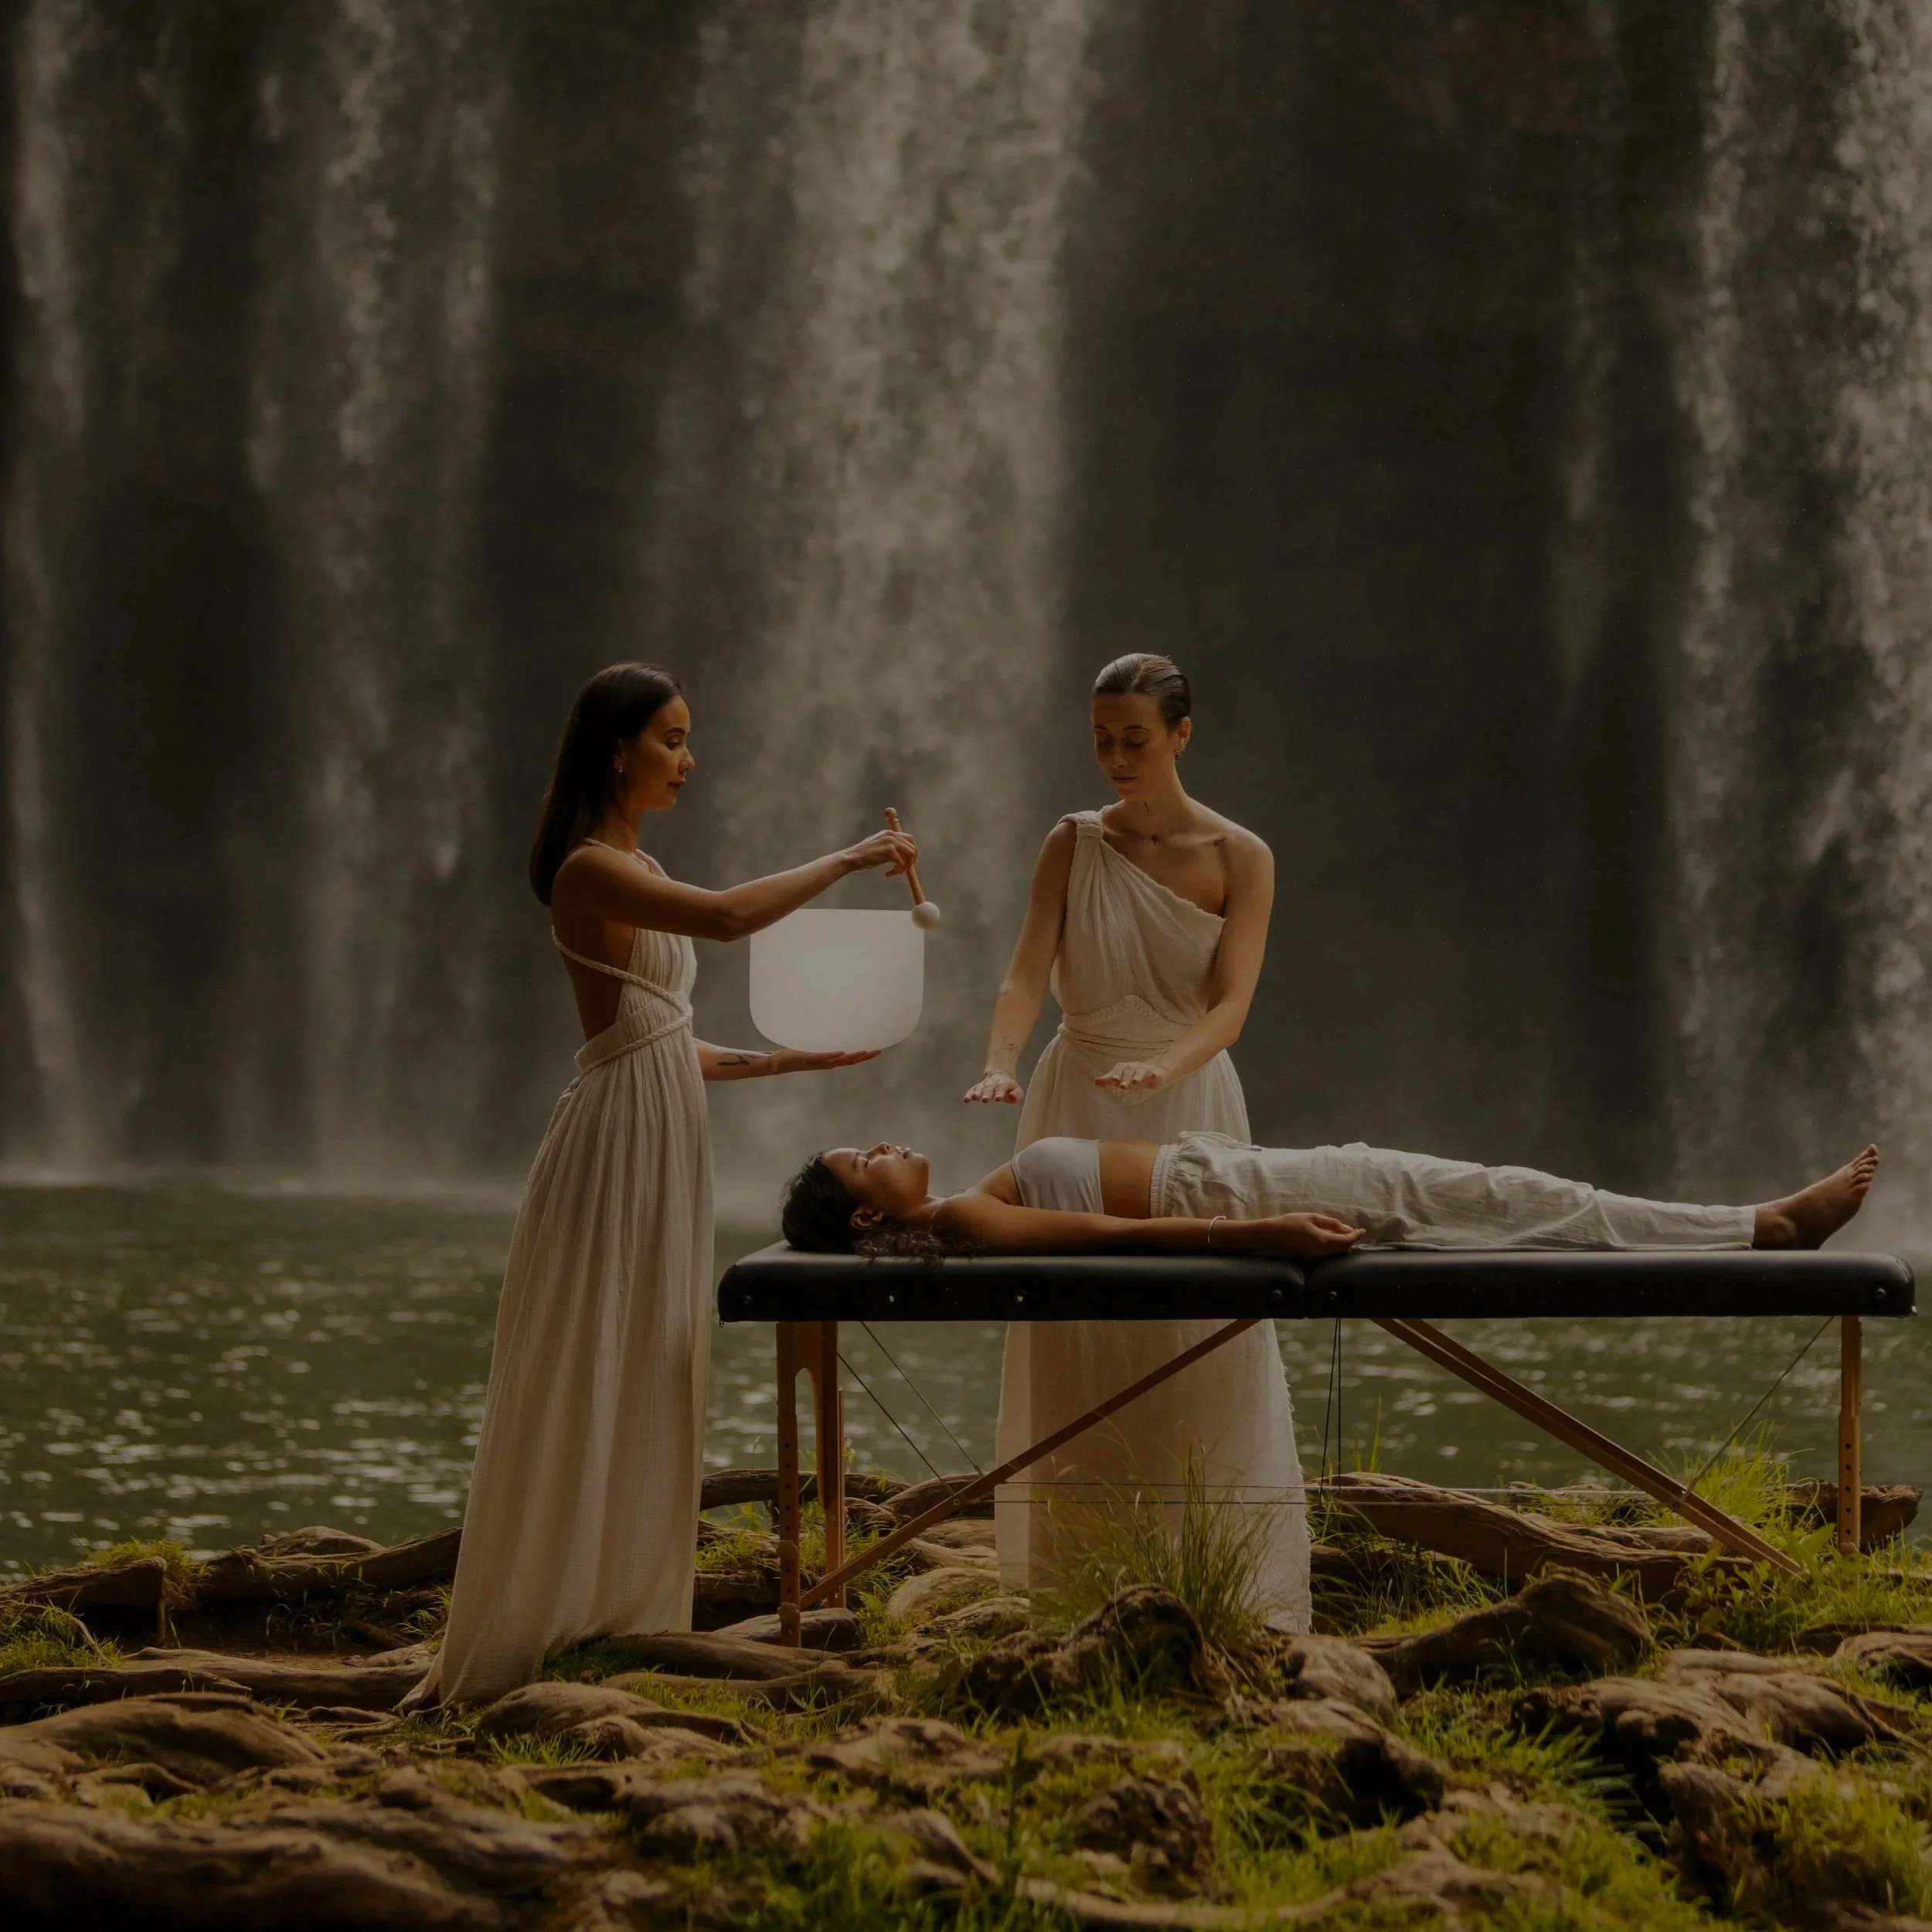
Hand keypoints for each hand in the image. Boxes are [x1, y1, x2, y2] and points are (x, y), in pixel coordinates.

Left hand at [764, 1048, 880, 1074]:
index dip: (863, 1056)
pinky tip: (842, 1052)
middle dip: (865, 1057)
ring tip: (865, 1052)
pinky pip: (824, 1057)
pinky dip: (833, 1055)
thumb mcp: (810, 1047)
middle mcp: (827, 1063)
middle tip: (878, 1051)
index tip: (876, 1051)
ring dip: (853, 1056)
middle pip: (850, 1061)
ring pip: (840, 1060)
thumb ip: (819, 1042)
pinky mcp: (810, 1058)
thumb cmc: (794, 1054)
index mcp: (828, 1061)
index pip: (850, 1059)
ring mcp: (819, 1062)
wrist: (779, 1063)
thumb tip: (824, 1028)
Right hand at [841, 826, 917, 878]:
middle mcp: (891, 835)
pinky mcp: (890, 851)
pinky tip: (888, 874)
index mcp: (889, 833)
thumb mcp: (878, 847)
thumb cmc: (862, 856)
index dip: (912, 851)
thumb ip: (890, 848)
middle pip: (913, 846)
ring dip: (906, 866)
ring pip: (910, 854)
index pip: (909, 839)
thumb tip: (903, 857)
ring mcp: (891, 842)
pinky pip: (901, 863)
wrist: (851, 858)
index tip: (908, 862)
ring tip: (896, 872)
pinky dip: (897, 871)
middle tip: (905, 869)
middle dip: (912, 859)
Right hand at [964, 1070, 1023, 1104]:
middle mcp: (992, 1083)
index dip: (1000, 1092)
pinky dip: (969, 1094)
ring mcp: (984, 1085)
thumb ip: (1017, 1095)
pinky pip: (972, 1090)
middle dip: (986, 1094)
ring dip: (977, 1093)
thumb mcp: (1017, 1090)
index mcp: (1003, 1083)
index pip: (1002, 1087)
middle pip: (989, 1088)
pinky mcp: (978, 1088)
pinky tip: (966, 1100)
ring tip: (974, 1098)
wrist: (1000, 1074)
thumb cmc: (1009, 1088)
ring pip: (980, 1088)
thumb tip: (1012, 1097)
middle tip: (985, 1099)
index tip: (998, 1098)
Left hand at [1095, 1059, 1168, 1094]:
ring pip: (1141, 1071)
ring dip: (1138, 1076)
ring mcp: (1145, 1070)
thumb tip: (1095, 1082)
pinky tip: (1152, 1078)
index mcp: (1125, 1067)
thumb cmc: (1133, 1076)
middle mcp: (1134, 1066)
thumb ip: (1108, 1080)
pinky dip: (1153, 1075)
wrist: (1154, 1072)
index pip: (1119, 1068)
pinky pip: (1154, 1074)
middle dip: (1125, 1077)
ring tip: (1135, 1082)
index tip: (1113, 1080)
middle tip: (1122, 1086)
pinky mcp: (1155, 1074)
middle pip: (1129, 1070)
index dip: (1116, 1073)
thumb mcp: (1121, 1078)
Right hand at [1231, 1213, 1363, 1257]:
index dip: (1356, 1236)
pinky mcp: (1311, 1258)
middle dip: (1351, 1241)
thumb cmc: (1291, 1222)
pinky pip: (1328, 1254)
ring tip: (1344, 1234)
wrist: (1272, 1235)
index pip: (1346, 1241)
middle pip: (1343, 1249)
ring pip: (1336, 1253)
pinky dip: (1334, 1247)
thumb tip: (1347, 1229)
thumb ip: (1331, 1224)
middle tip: (1354, 1231)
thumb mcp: (1312, 1218)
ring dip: (1343, 1245)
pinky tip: (1332, 1239)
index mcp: (1323, 1241)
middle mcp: (1321, 1252)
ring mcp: (1316, 1257)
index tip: (1362, 1230)